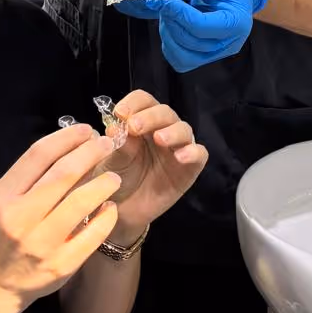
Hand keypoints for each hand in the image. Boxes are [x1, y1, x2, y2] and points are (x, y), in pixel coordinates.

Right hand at [0, 126, 122, 305]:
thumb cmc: (7, 230)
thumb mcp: (7, 199)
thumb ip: (35, 175)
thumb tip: (76, 144)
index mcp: (3, 197)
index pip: (38, 155)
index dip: (66, 137)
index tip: (85, 130)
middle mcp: (19, 219)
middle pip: (62, 174)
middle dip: (90, 153)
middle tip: (106, 145)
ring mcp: (41, 244)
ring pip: (81, 202)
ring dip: (103, 183)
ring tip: (114, 177)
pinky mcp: (62, 265)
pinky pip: (93, 234)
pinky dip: (107, 216)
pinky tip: (109, 207)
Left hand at [100, 91, 207, 240]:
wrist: (122, 212)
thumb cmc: (116, 179)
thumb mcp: (111, 162)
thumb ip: (117, 145)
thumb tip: (114, 127)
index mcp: (142, 122)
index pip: (144, 101)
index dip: (133, 102)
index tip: (119, 112)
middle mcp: (162, 130)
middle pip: (164, 112)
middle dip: (150, 116)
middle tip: (134, 127)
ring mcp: (178, 148)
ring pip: (183, 129)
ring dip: (172, 131)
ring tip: (160, 138)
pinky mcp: (190, 168)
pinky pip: (200, 154)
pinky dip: (193, 152)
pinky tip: (181, 156)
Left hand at [156, 0, 274, 73]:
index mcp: (236, 22)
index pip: (200, 26)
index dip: (177, 13)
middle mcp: (229, 44)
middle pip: (190, 42)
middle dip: (171, 22)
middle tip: (163, 2)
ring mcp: (218, 54)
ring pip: (183, 58)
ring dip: (168, 35)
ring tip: (167, 14)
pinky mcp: (206, 57)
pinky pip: (181, 61)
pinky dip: (170, 44)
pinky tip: (172, 24)